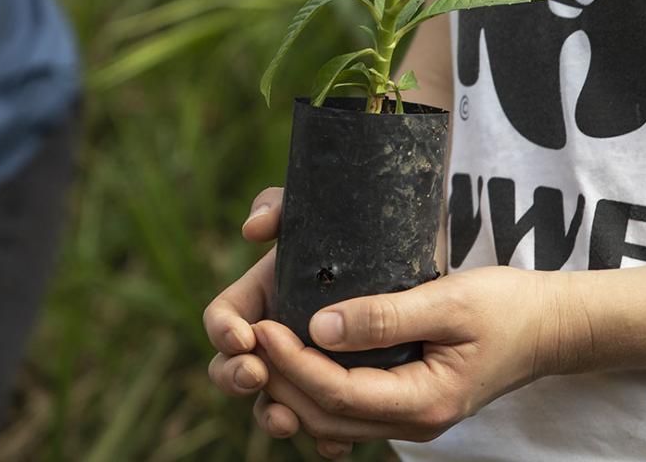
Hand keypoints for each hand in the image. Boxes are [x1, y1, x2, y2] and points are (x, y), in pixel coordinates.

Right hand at [207, 188, 343, 449]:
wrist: (423, 264)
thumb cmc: (366, 230)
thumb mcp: (327, 209)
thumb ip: (284, 208)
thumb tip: (253, 230)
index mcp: (262, 295)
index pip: (223, 318)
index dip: (223, 330)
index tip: (243, 336)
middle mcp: (275, 334)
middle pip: (230, 367)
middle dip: (233, 376)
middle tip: (256, 373)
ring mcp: (303, 366)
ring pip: (272, 404)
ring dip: (272, 415)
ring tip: (288, 421)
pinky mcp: (339, 391)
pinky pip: (322, 427)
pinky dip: (323, 438)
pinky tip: (339, 442)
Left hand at [245, 266, 575, 448]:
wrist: (549, 327)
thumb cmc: (506, 307)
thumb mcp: (449, 301)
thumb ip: (386, 314)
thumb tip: (319, 324)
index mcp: (424, 401)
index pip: (337, 394)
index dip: (292, 362)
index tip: (261, 325)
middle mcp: (413, 423)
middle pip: (325, 416)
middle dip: (280, 379)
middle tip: (246, 336)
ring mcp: (409, 419)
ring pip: (331, 421)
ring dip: (291, 388)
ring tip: (260, 346)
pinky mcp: (405, 403)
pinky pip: (347, 411)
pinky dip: (313, 389)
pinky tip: (294, 358)